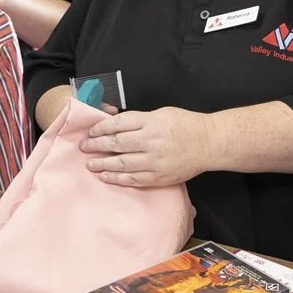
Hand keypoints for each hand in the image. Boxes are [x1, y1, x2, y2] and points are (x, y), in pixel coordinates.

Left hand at [81, 107, 211, 185]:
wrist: (209, 143)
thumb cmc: (186, 125)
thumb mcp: (162, 113)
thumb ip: (139, 120)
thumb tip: (115, 125)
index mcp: (151, 122)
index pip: (118, 124)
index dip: (101, 128)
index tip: (91, 131)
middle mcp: (151, 142)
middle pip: (116, 144)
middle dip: (96, 146)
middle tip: (84, 147)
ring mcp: (155, 161)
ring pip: (121, 164)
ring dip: (102, 164)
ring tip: (90, 164)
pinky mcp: (158, 177)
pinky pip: (133, 179)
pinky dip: (117, 178)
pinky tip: (105, 177)